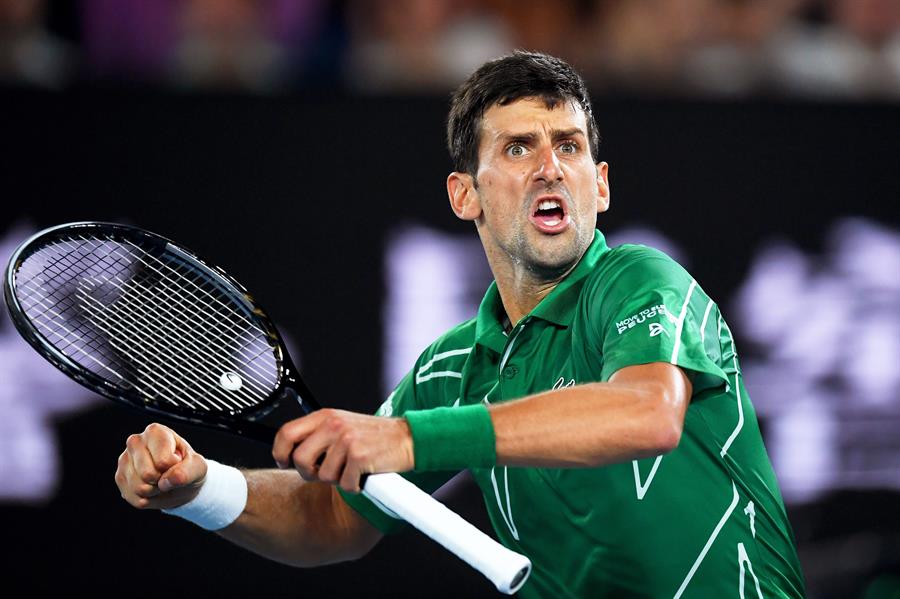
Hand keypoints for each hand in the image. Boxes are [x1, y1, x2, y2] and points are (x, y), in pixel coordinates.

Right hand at [114, 422, 207, 509]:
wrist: (180, 483)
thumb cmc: (187, 468)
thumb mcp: (197, 467)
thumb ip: (187, 472)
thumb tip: (167, 480)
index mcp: (155, 432)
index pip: (163, 461)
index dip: (175, 468)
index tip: (177, 462)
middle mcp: (135, 442)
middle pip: (148, 474)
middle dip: (162, 481)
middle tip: (167, 474)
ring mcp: (124, 459)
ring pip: (139, 487)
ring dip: (155, 491)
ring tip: (160, 480)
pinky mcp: (119, 477)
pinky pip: (133, 497)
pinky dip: (147, 498)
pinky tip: (152, 487)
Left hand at [272, 409, 413, 492]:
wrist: (407, 438)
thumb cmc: (373, 437)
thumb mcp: (341, 426)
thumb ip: (318, 435)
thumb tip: (291, 456)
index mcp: (325, 416)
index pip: (286, 433)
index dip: (280, 453)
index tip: (285, 463)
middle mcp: (333, 425)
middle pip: (300, 459)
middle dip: (309, 474)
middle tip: (325, 473)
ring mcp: (347, 440)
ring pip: (323, 476)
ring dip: (337, 480)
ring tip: (352, 470)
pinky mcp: (360, 457)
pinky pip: (345, 485)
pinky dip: (354, 487)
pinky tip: (364, 475)